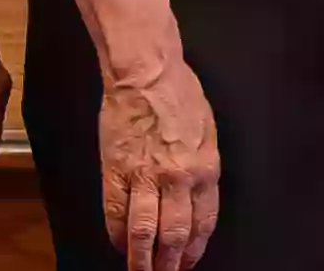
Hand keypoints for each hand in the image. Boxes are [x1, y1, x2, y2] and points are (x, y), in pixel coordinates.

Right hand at [97, 54, 226, 270]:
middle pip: (174, 235)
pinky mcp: (115, 172)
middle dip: (171, 263)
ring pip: (144, 232)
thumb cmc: (179, 94)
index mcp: (205, 169)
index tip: (189, 261)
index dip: (195, 248)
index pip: (202, 222)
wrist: (145, 73)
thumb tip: (198, 196)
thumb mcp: (208, 132)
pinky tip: (118, 245)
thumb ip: (204, 166)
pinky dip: (116, 235)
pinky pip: (115, 214)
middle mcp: (178, 179)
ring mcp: (144, 178)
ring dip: (142, 259)